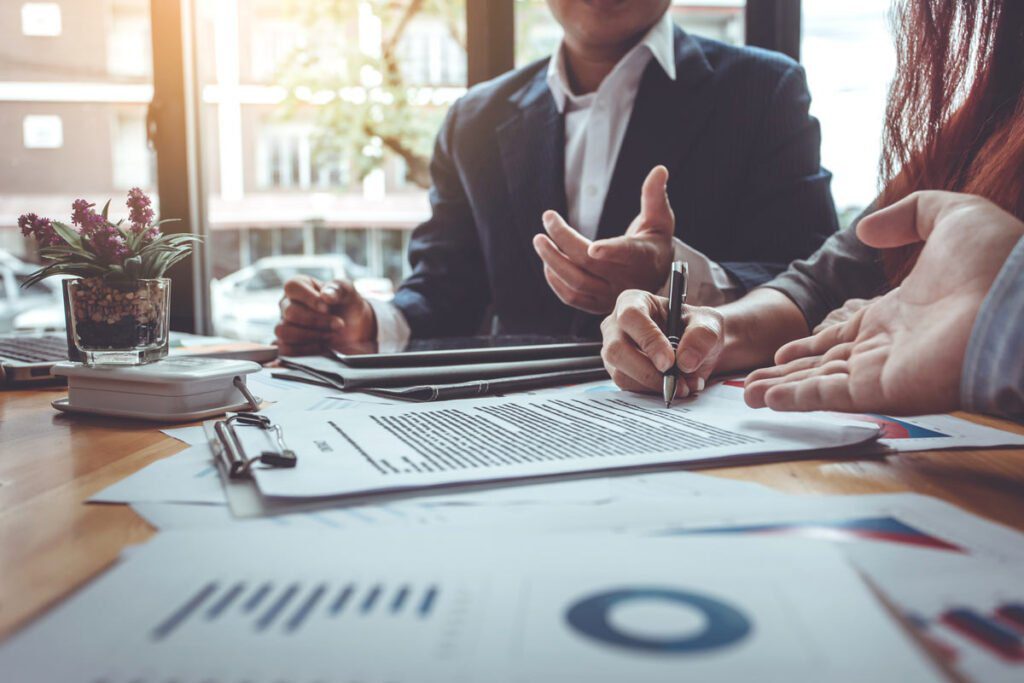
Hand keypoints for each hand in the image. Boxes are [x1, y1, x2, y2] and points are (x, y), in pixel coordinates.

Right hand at [275, 276, 376, 355]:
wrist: (354, 328)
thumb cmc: (347, 305)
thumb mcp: (348, 292)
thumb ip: (339, 289)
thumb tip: (325, 296)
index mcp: (300, 285)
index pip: (292, 287)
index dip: (309, 298)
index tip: (327, 308)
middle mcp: (287, 304)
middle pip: (290, 312)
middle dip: (317, 321)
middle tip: (338, 324)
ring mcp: (285, 324)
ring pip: (284, 331)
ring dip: (310, 336)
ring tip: (330, 335)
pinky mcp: (287, 343)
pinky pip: (285, 349)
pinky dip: (305, 350)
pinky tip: (322, 346)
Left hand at [533, 165, 674, 313]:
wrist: (653, 277)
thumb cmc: (654, 242)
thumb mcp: (660, 219)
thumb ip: (655, 196)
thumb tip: (659, 169)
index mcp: (643, 257)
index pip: (627, 254)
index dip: (611, 251)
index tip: (594, 247)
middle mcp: (627, 280)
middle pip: (589, 264)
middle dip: (564, 240)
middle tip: (548, 219)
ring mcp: (610, 295)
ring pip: (576, 283)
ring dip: (552, 261)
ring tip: (539, 241)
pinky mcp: (597, 305)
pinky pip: (571, 298)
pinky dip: (555, 280)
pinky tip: (547, 262)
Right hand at [600, 289, 724, 397]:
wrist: (696, 349)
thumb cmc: (696, 328)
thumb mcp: (709, 323)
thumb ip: (702, 336)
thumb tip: (685, 361)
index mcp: (633, 301)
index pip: (631, 317)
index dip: (648, 340)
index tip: (669, 362)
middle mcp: (616, 325)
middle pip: (617, 349)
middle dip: (647, 371)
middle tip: (675, 382)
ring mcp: (614, 351)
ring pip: (621, 373)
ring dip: (654, 385)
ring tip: (683, 385)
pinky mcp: (619, 372)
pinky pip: (629, 387)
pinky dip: (653, 392)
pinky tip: (674, 386)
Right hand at [744, 191, 1023, 413]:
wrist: (1020, 301)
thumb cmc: (998, 262)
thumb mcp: (954, 216)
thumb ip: (908, 215)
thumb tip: (865, 229)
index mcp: (899, 314)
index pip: (844, 334)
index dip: (812, 344)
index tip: (784, 352)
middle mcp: (888, 347)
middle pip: (824, 364)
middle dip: (787, 373)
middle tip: (752, 382)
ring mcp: (885, 370)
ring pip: (820, 382)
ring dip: (783, 388)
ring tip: (747, 394)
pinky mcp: (885, 390)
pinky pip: (831, 395)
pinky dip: (798, 398)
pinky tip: (768, 399)